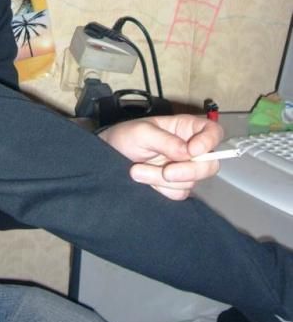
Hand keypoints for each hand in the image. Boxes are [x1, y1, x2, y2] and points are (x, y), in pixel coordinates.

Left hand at [98, 114, 222, 200]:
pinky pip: (178, 194)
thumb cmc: (124, 137)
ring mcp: (183, 169)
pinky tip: (143, 180)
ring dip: (161, 180)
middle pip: (210, 164)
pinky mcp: (173, 186)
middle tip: (166, 172)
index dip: (210, 142)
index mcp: (186, 128)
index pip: (213, 132)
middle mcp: (189, 149)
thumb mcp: (141, 132)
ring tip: (137, 171)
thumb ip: (165, 140)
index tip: (192, 150)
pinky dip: (159, 189)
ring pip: (190, 182)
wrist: (107, 159)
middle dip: (188, 171)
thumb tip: (187, 152)